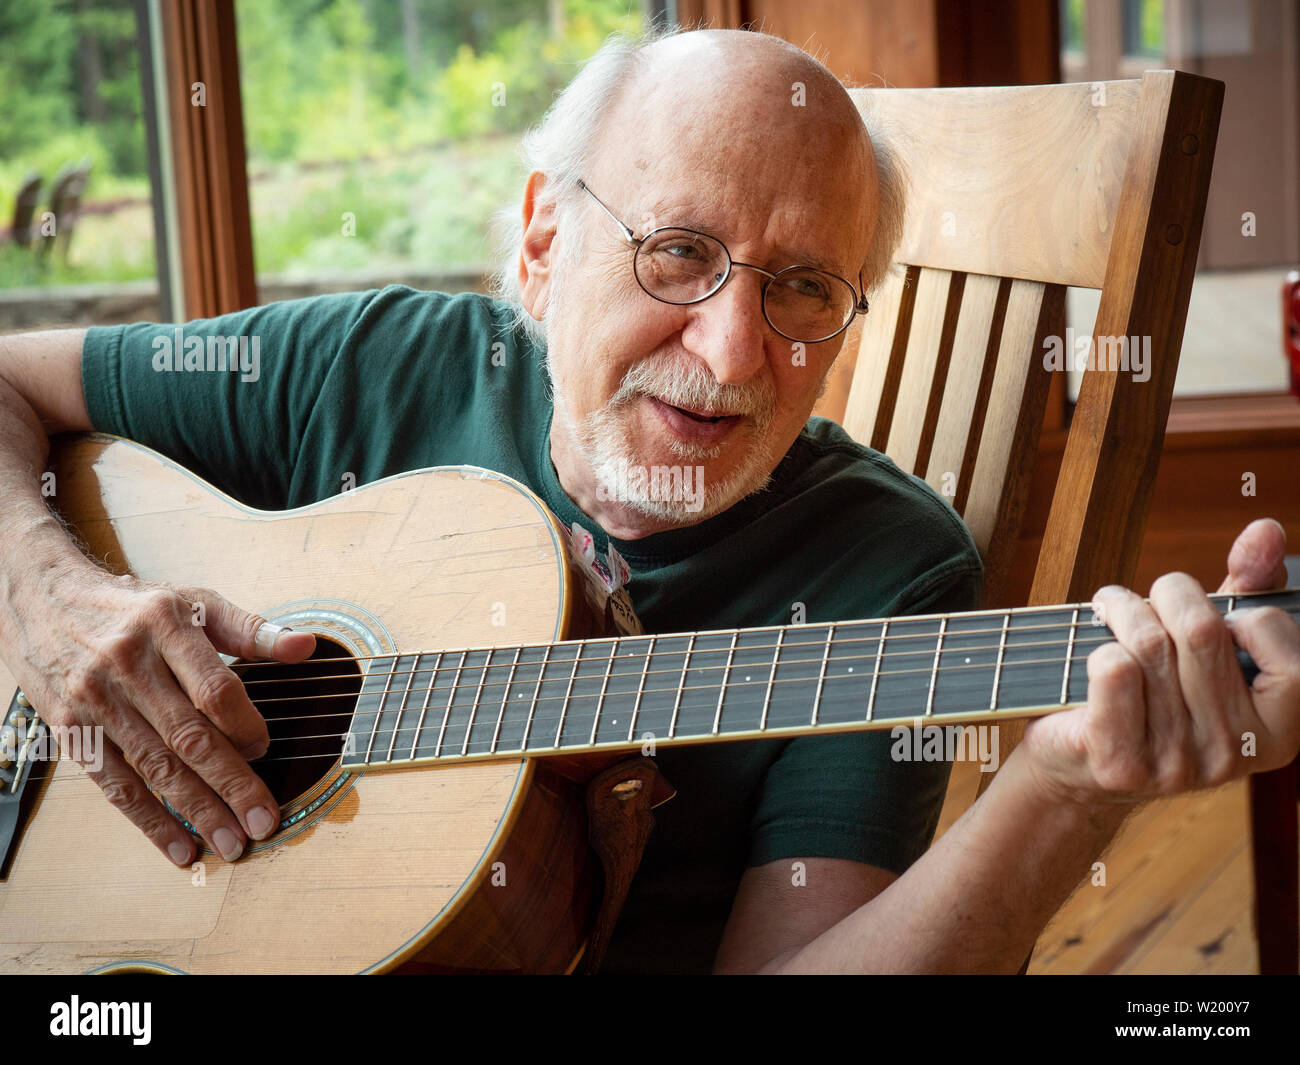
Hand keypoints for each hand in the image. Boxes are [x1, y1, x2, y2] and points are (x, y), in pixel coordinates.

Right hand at [7, 561, 314, 864]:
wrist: (44, 598)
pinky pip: (114, 784)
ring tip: (230, 843)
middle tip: (263, 821)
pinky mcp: (71, 729)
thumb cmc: (134, 607)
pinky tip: (179, 847)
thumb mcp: (194, 603)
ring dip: (196, 811)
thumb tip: (304, 646)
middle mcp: (128, 664)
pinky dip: (149, 820)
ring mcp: (96, 700)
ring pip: (154, 766)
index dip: (245, 725)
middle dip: (231, 785)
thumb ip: (251, 629)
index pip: (214, 689)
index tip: (266, 749)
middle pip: (189, 736)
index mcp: (166, 626)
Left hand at [1021, 518, 1299, 806]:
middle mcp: (1234, 754)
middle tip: (1139, 601)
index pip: (1276, 636)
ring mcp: (1179, 766)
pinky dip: (1098, 648)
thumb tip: (1266, 530)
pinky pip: (1114, 673)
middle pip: (1200, 630)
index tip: (1208, 619)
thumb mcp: (1209, 641)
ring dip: (1120, 612)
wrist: (1078, 763)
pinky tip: (1096, 655)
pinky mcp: (1122, 764)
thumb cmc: (1152, 690)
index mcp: (1278, 730)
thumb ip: (1246, 586)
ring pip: (1149, 644)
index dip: (1236, 611)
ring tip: (1109, 613)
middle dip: (1164, 595)